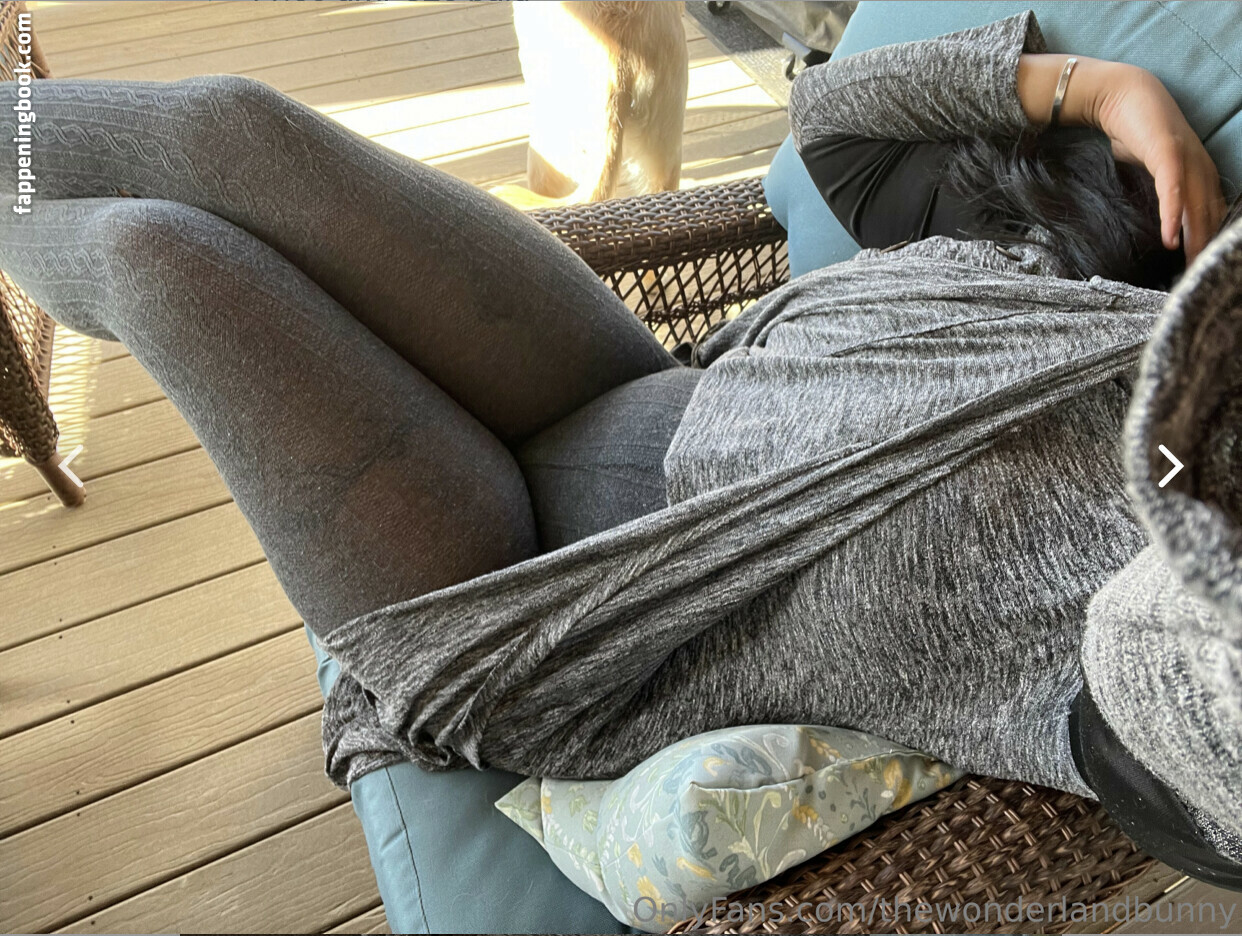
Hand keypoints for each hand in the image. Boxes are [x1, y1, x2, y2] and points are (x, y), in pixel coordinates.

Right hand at [1091, 63, 1225, 261]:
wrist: (1121, 94)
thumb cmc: (1132, 130)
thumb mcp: (1148, 165)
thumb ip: (1157, 187)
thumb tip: (1152, 215)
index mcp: (1198, 170)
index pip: (1211, 211)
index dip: (1208, 239)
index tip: (1200, 268)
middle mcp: (1200, 165)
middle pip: (1209, 213)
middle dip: (1206, 246)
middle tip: (1197, 277)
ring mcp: (1187, 158)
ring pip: (1196, 205)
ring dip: (1196, 238)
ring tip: (1189, 267)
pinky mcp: (1167, 152)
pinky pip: (1173, 190)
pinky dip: (1173, 214)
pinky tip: (1169, 239)